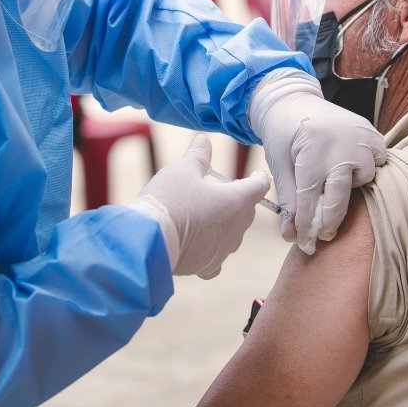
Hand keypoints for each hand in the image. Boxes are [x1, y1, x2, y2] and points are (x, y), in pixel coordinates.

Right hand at [128, 135, 269, 278]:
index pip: (259, 187)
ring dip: (227, 224)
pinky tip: (202, 245)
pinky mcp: (207, 266)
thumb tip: (204, 140)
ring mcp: (223, 250)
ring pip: (234, 235)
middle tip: (227, 191)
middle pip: (247, 211)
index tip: (257, 175)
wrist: (148, 242)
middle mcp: (236, 228)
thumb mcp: (182, 170)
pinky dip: (213, 250)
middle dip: (241, 200)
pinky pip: (218, 259)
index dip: (259, 178)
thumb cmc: (168, 200)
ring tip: (210, 215)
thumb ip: (198, 155)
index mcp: (236, 201)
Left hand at [248, 72, 385, 253]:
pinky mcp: (372, 134)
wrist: (294, 102)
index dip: (308, 227)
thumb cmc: (282, 136)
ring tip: (333, 187)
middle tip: (322, 236)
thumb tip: (291, 236)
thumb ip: (288, 201)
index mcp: (312, 153)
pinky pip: (378, 163)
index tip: (305, 245)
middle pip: (340, 198)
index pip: (312, 201)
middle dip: (329, 222)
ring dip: (348, 189)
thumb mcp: (279, 167)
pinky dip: (367, 170)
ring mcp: (360, 138)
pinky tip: (351, 171)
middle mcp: (341, 146)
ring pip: (363, 180)